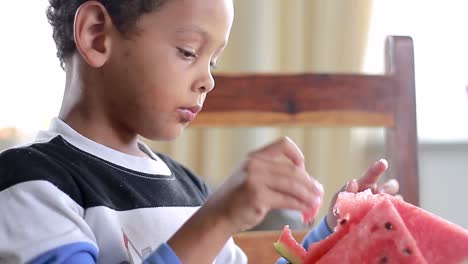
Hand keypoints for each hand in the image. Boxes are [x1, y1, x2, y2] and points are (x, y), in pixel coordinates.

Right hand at [204, 137, 323, 232]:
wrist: (217, 214)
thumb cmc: (237, 198)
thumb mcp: (250, 177)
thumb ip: (271, 174)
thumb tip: (305, 182)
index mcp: (254, 157)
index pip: (282, 144)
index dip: (297, 154)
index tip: (303, 167)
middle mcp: (254, 165)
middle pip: (292, 170)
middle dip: (308, 182)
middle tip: (319, 191)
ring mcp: (255, 181)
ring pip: (292, 186)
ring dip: (308, 195)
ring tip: (316, 201)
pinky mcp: (258, 198)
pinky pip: (286, 200)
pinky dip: (299, 205)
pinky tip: (305, 209)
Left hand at [325, 159, 399, 228]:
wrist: (342, 225)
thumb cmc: (341, 207)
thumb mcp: (340, 199)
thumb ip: (347, 191)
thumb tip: (353, 182)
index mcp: (366, 185)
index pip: (372, 174)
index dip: (378, 168)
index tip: (383, 163)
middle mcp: (378, 193)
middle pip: (391, 186)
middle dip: (388, 189)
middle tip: (380, 194)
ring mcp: (384, 205)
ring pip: (397, 199)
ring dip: (394, 202)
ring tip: (385, 207)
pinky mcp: (387, 217)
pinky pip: (397, 214)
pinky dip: (396, 214)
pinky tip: (393, 217)